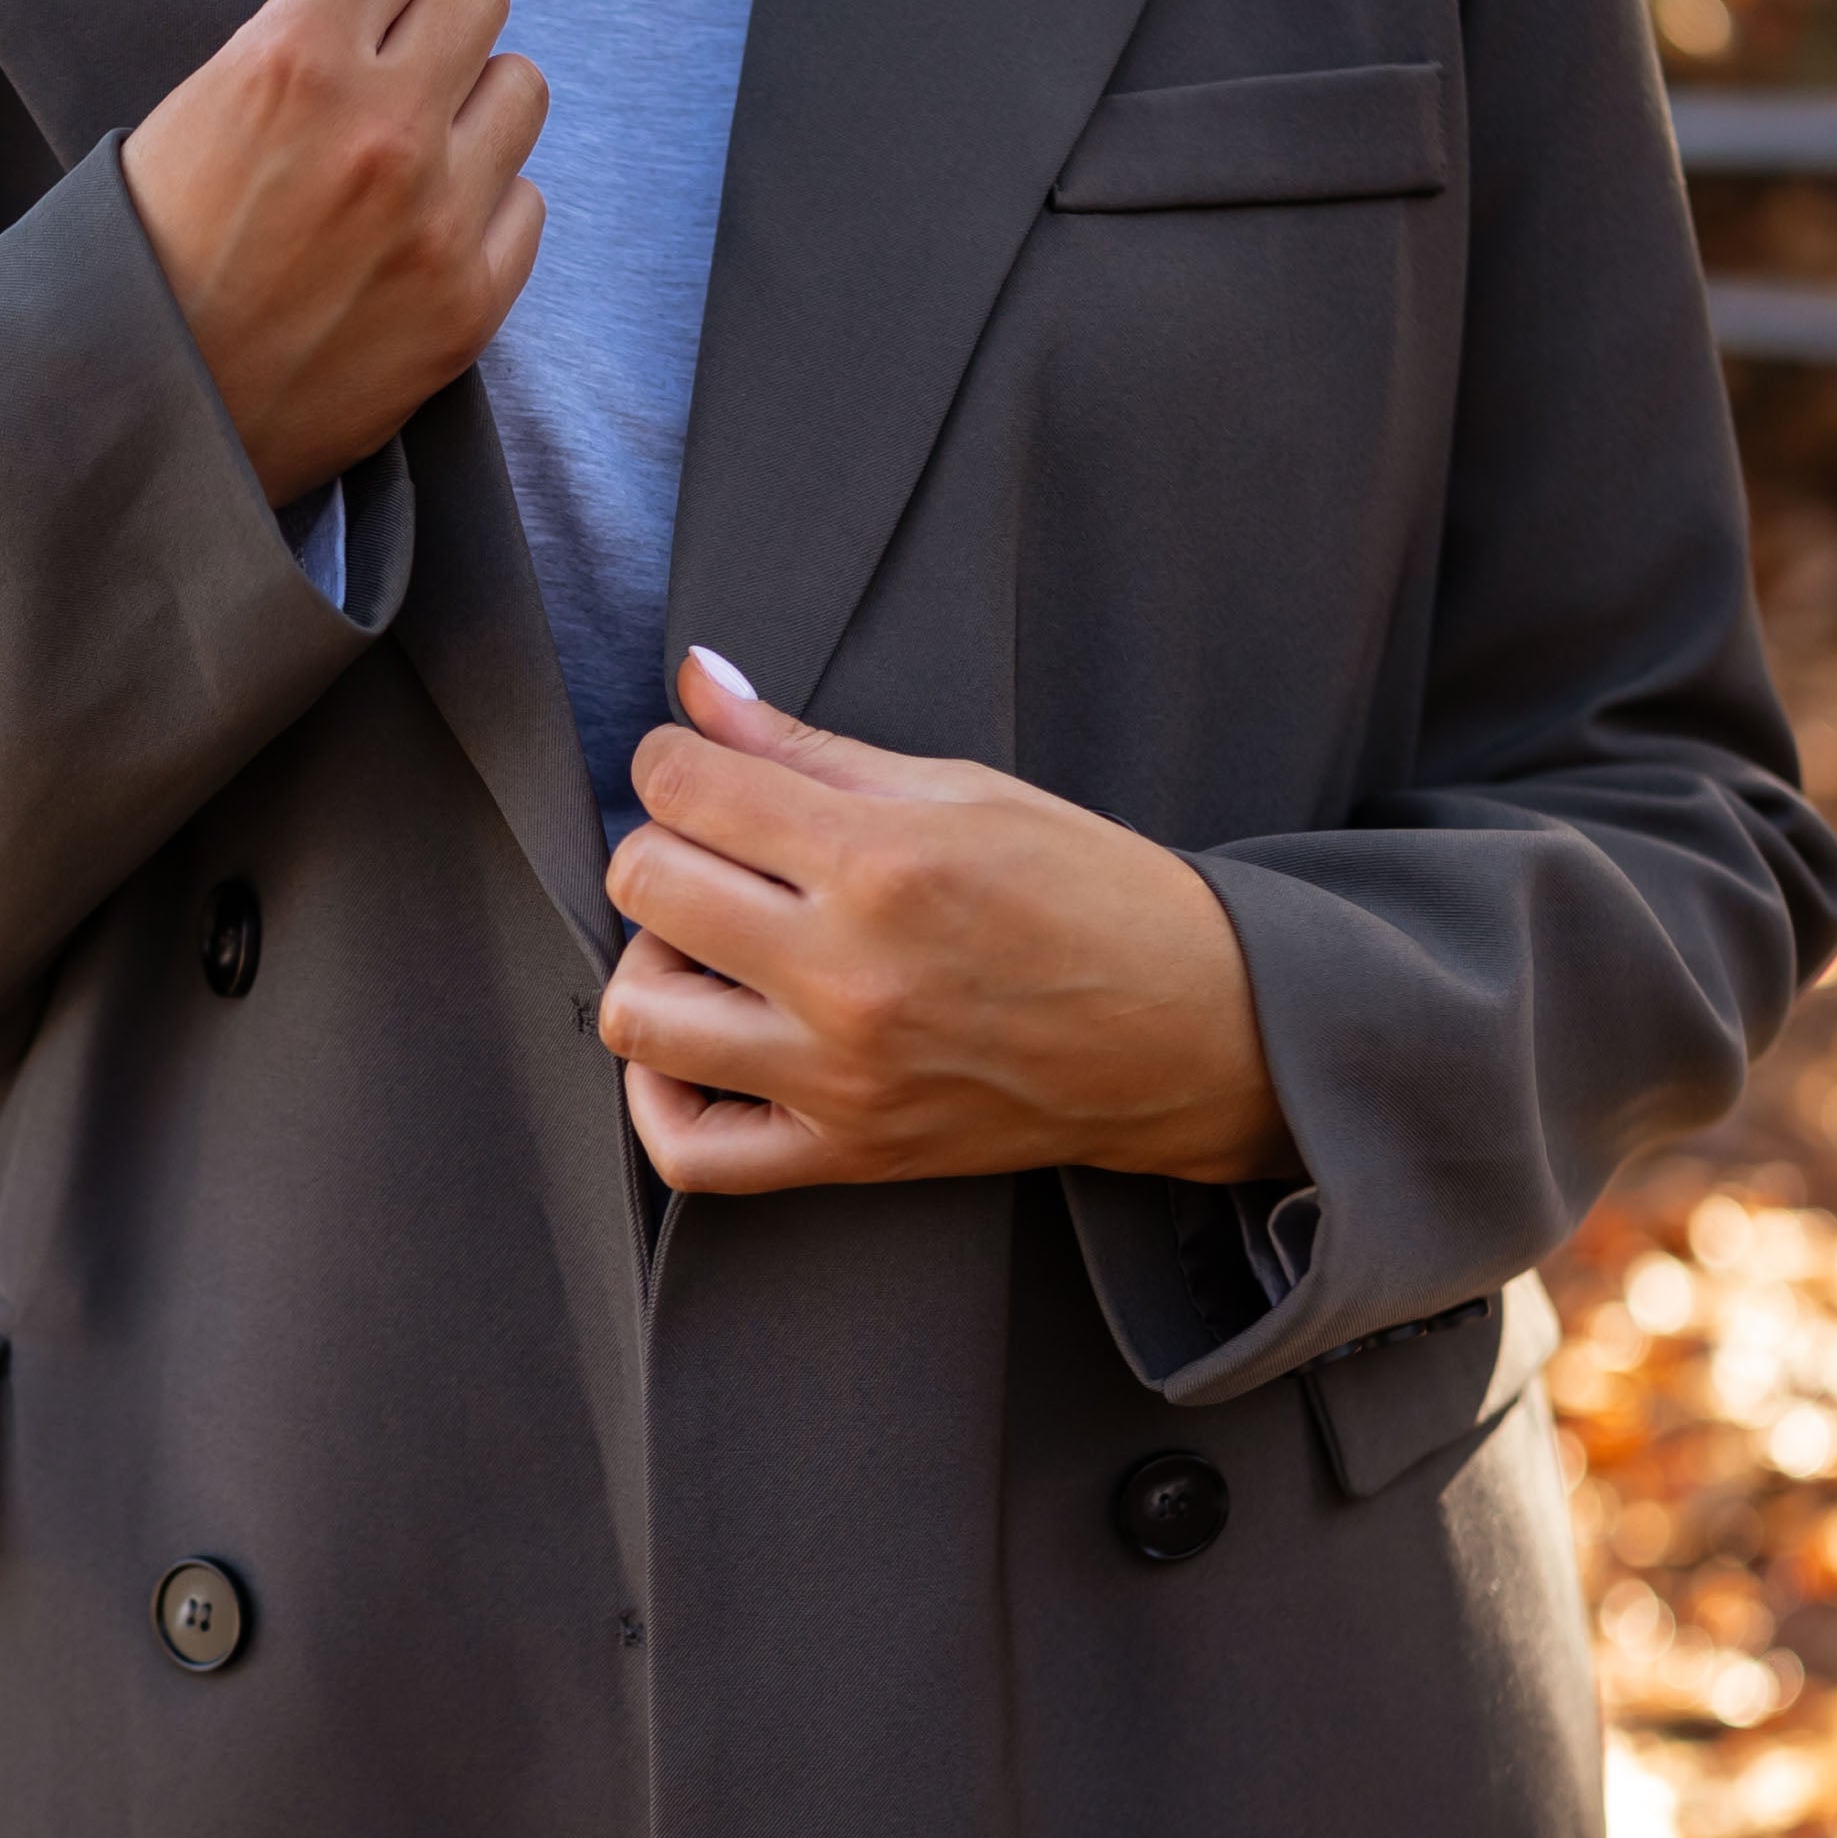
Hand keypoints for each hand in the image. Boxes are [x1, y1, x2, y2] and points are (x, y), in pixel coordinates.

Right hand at [120, 0, 546, 502]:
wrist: (153, 422)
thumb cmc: (151, 257)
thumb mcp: (192, 106)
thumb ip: (283, 4)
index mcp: (295, 60)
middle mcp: (382, 130)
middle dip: (435, 8)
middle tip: (389, 57)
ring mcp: (438, 221)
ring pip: (521, 86)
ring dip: (471, 100)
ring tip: (406, 146)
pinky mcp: (472, 303)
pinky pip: (528, 198)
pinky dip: (483, 201)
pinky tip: (417, 227)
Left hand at [599, 651, 1296, 1194]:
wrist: (1196, 1032)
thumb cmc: (1094, 897)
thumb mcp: (965, 789)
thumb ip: (810, 746)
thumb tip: (696, 684)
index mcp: (885, 861)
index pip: (685, 786)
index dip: (672, 759)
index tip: (698, 768)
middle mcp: (852, 974)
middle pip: (644, 886)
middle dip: (660, 847)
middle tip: (714, 853)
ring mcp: (843, 1076)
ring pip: (640, 1017)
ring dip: (653, 964)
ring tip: (709, 947)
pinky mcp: (850, 1153)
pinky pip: (690, 1153)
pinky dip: (661, 1102)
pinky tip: (696, 1053)